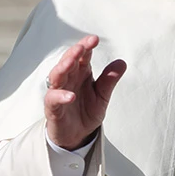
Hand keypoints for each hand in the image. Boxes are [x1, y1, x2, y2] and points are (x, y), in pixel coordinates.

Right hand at [45, 35, 126, 149]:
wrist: (76, 136)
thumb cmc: (87, 112)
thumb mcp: (102, 96)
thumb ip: (109, 80)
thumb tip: (122, 62)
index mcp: (81, 73)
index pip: (83, 56)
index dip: (86, 46)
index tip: (94, 39)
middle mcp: (68, 79)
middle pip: (68, 61)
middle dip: (74, 53)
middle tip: (82, 46)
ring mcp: (58, 92)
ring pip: (56, 76)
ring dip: (62, 67)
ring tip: (71, 62)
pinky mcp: (53, 108)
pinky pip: (53, 99)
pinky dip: (61, 96)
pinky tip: (71, 96)